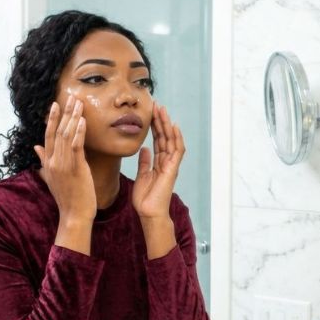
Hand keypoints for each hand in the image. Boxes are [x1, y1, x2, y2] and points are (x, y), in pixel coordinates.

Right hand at [34, 95, 96, 223]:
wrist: (74, 215)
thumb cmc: (67, 197)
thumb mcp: (51, 177)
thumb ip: (44, 160)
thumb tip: (36, 147)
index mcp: (48, 162)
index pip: (49, 136)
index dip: (52, 119)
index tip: (56, 104)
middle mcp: (54, 161)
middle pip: (58, 132)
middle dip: (64, 113)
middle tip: (71, 97)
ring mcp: (63, 164)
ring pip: (67, 136)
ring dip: (73, 118)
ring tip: (78, 103)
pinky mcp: (75, 168)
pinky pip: (76, 147)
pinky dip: (78, 132)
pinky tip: (82, 120)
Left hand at [132, 103, 185, 219]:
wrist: (149, 213)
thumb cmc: (145, 199)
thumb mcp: (142, 176)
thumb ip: (145, 162)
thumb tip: (144, 149)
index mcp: (159, 163)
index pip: (158, 140)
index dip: (154, 127)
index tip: (150, 113)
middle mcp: (167, 162)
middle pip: (165, 137)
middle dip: (161, 121)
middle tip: (156, 106)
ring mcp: (171, 165)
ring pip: (171, 141)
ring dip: (167, 125)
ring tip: (162, 111)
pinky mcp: (172, 170)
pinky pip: (177, 151)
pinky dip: (176, 139)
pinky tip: (173, 127)